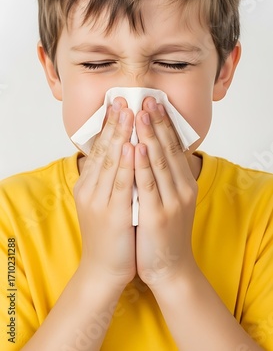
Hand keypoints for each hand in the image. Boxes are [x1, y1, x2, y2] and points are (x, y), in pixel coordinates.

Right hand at [73, 98, 135, 288]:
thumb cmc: (111, 233)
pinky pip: (120, 184)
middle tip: (123, 98)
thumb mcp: (106, 200)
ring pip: (111, 161)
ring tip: (128, 112)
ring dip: (121, 134)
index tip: (118, 103)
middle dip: (115, 122)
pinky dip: (125, 163)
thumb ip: (111, 177)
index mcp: (89, 184)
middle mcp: (91, 189)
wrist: (104, 270)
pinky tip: (130, 145)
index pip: (100, 147)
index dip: (110, 124)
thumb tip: (123, 152)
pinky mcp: (112, 214)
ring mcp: (99, 201)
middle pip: (104, 149)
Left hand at [134, 97, 197, 287]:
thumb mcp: (168, 199)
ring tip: (141, 114)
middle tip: (148, 99)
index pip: (173, 147)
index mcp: (183, 183)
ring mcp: (171, 202)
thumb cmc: (163, 232)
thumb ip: (161, 176)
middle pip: (168, 149)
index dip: (164, 123)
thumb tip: (148, 149)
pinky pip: (148, 186)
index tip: (154, 103)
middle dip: (157, 122)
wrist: (170, 268)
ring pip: (160, 162)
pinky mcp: (158, 216)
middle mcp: (181, 188)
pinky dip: (142, 166)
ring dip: (150, 136)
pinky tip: (136, 148)